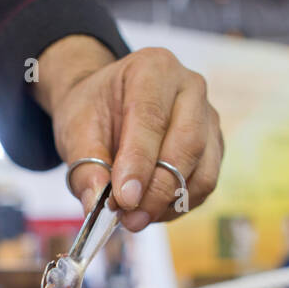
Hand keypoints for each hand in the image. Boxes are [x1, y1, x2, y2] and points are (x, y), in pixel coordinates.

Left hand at [33, 37, 222, 231]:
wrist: (106, 105)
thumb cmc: (93, 110)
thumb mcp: (74, 131)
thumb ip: (85, 167)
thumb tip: (97, 205)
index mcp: (153, 69)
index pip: (152, 118)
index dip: (140, 163)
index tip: (124, 199)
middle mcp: (190, 88)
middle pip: (186, 145)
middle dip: (157, 190)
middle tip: (129, 218)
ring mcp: (208, 118)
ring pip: (203, 171)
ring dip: (170, 203)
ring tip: (136, 218)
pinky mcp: (214, 147)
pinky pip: (205, 184)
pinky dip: (179, 205)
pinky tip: (151, 210)